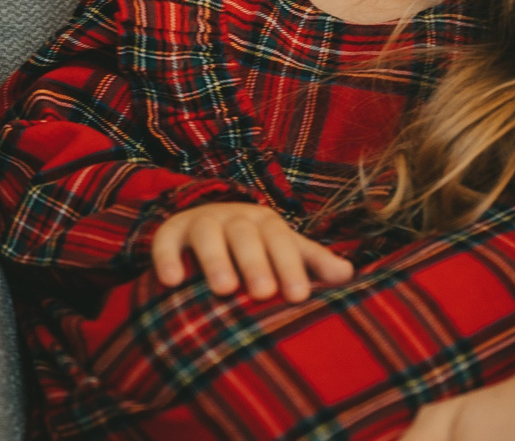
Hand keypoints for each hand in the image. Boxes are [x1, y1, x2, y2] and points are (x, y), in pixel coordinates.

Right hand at [151, 202, 354, 303]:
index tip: (298, 297)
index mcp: (267, 223)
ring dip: (216, 259)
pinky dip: (166, 257)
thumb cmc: (256, 248)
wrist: (206, 224)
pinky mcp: (171, 232)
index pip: (281, 240)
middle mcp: (235, 218)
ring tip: (223, 290)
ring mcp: (202, 222)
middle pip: (246, 234)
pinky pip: (165, 240)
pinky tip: (172, 282)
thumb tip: (349, 274)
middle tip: (263, 293)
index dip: (290, 266)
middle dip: (255, 262)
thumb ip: (313, 262)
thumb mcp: (285, 250)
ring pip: (208, 233)